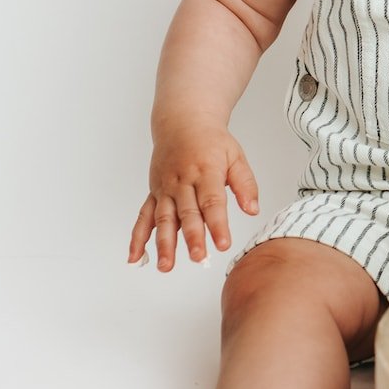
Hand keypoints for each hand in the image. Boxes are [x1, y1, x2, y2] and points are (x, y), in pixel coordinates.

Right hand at [128, 125, 258, 270]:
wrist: (182, 123)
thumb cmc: (212, 142)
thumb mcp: (235, 156)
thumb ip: (245, 184)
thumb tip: (253, 210)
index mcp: (206, 171)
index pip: (212, 202)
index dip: (217, 224)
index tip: (223, 244)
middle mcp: (183, 181)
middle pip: (187, 213)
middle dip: (192, 237)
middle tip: (199, 257)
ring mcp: (165, 188)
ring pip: (163, 218)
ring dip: (164, 243)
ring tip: (167, 266)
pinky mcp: (154, 193)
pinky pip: (143, 216)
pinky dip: (138, 237)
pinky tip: (135, 256)